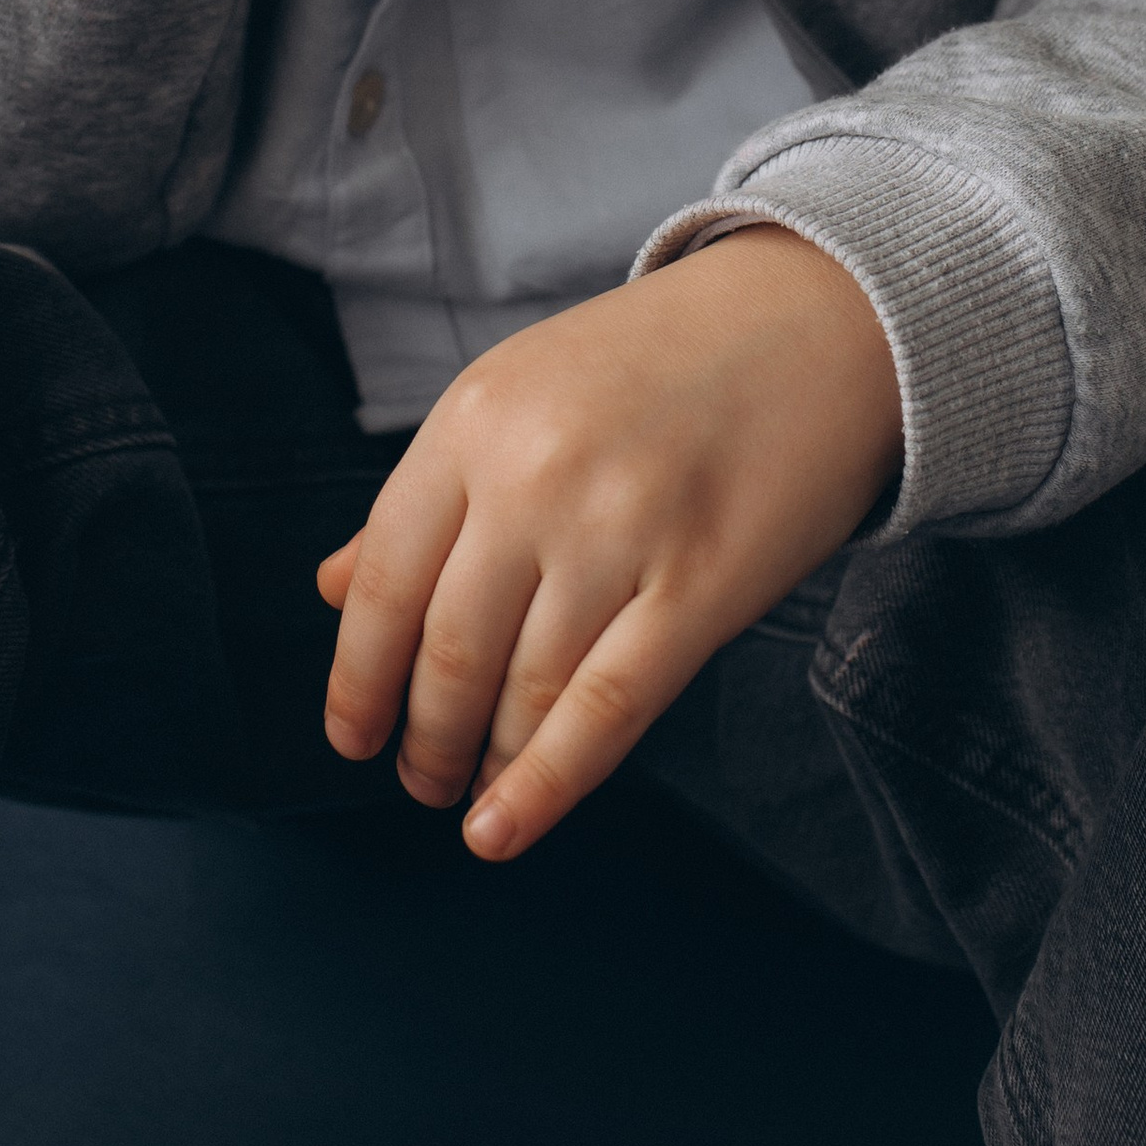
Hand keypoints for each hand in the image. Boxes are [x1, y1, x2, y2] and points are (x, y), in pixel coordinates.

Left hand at [318, 226, 902, 859]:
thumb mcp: (520, 392)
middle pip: (449, 648)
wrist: (815, 319)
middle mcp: (535, 474)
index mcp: (475, 419)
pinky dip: (546, 784)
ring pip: (524, 689)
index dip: (356, 677)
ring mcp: (618, 530)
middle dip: (425, 736)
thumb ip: (427, 493)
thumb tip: (330, 589)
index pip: (382, 581)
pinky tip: (505, 826)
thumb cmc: (657, 363)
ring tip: (476, 793)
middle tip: (420, 777)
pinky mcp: (701, 585)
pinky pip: (605, 710)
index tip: (352, 735)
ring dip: (488, 764)